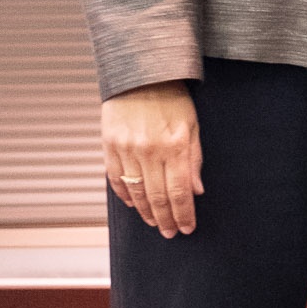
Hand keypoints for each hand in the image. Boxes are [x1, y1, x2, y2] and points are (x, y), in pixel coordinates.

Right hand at [102, 82, 201, 236]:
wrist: (139, 74)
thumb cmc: (171, 98)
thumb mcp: (192, 125)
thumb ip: (194, 160)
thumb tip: (197, 191)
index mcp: (174, 146)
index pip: (179, 192)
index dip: (184, 214)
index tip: (187, 228)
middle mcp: (149, 151)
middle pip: (158, 197)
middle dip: (166, 219)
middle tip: (170, 233)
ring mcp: (126, 149)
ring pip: (136, 193)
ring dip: (146, 212)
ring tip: (155, 223)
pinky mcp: (109, 145)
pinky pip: (116, 179)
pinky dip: (125, 195)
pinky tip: (134, 205)